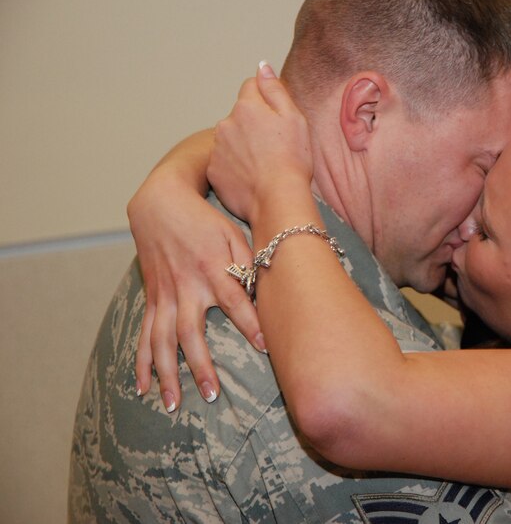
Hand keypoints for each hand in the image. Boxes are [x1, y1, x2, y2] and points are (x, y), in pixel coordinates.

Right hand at [129, 135, 261, 412]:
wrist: (161, 203)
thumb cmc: (207, 221)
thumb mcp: (234, 235)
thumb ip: (250, 263)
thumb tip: (271, 292)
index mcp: (213, 268)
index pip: (235, 301)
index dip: (251, 323)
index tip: (267, 347)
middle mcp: (187, 285)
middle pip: (191, 332)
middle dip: (201, 365)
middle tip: (212, 395)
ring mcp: (165, 294)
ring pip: (162, 340)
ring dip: (167, 374)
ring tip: (173, 403)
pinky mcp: (152, 298)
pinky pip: (144, 334)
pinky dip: (141, 362)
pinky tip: (141, 387)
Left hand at [207, 62, 312, 224]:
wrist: (278, 199)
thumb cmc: (292, 159)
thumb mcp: (293, 117)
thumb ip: (275, 89)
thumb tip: (262, 67)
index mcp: (247, 107)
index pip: (250, 88)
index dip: (265, 100)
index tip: (276, 117)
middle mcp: (225, 123)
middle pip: (239, 116)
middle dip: (252, 125)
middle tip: (274, 146)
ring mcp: (216, 149)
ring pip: (230, 139)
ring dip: (242, 146)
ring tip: (263, 164)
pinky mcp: (213, 172)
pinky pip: (224, 163)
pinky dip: (235, 167)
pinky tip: (252, 178)